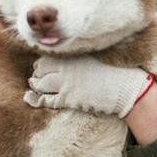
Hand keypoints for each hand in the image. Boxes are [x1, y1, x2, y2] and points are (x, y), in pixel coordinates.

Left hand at [25, 56, 152, 116]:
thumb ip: (81, 56)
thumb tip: (72, 57)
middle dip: (37, 74)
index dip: (42, 64)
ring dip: (36, 86)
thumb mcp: (97, 58)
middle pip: (41, 71)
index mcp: (73, 57)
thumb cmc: (116, 72)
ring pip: (40, 85)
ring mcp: (66, 85)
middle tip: (37, 77)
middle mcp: (66, 69)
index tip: (42, 67)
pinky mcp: (69, 99)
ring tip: (35, 87)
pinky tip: (30, 99)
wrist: (127, 88)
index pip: (47, 58)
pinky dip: (35, 99)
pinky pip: (46, 100)